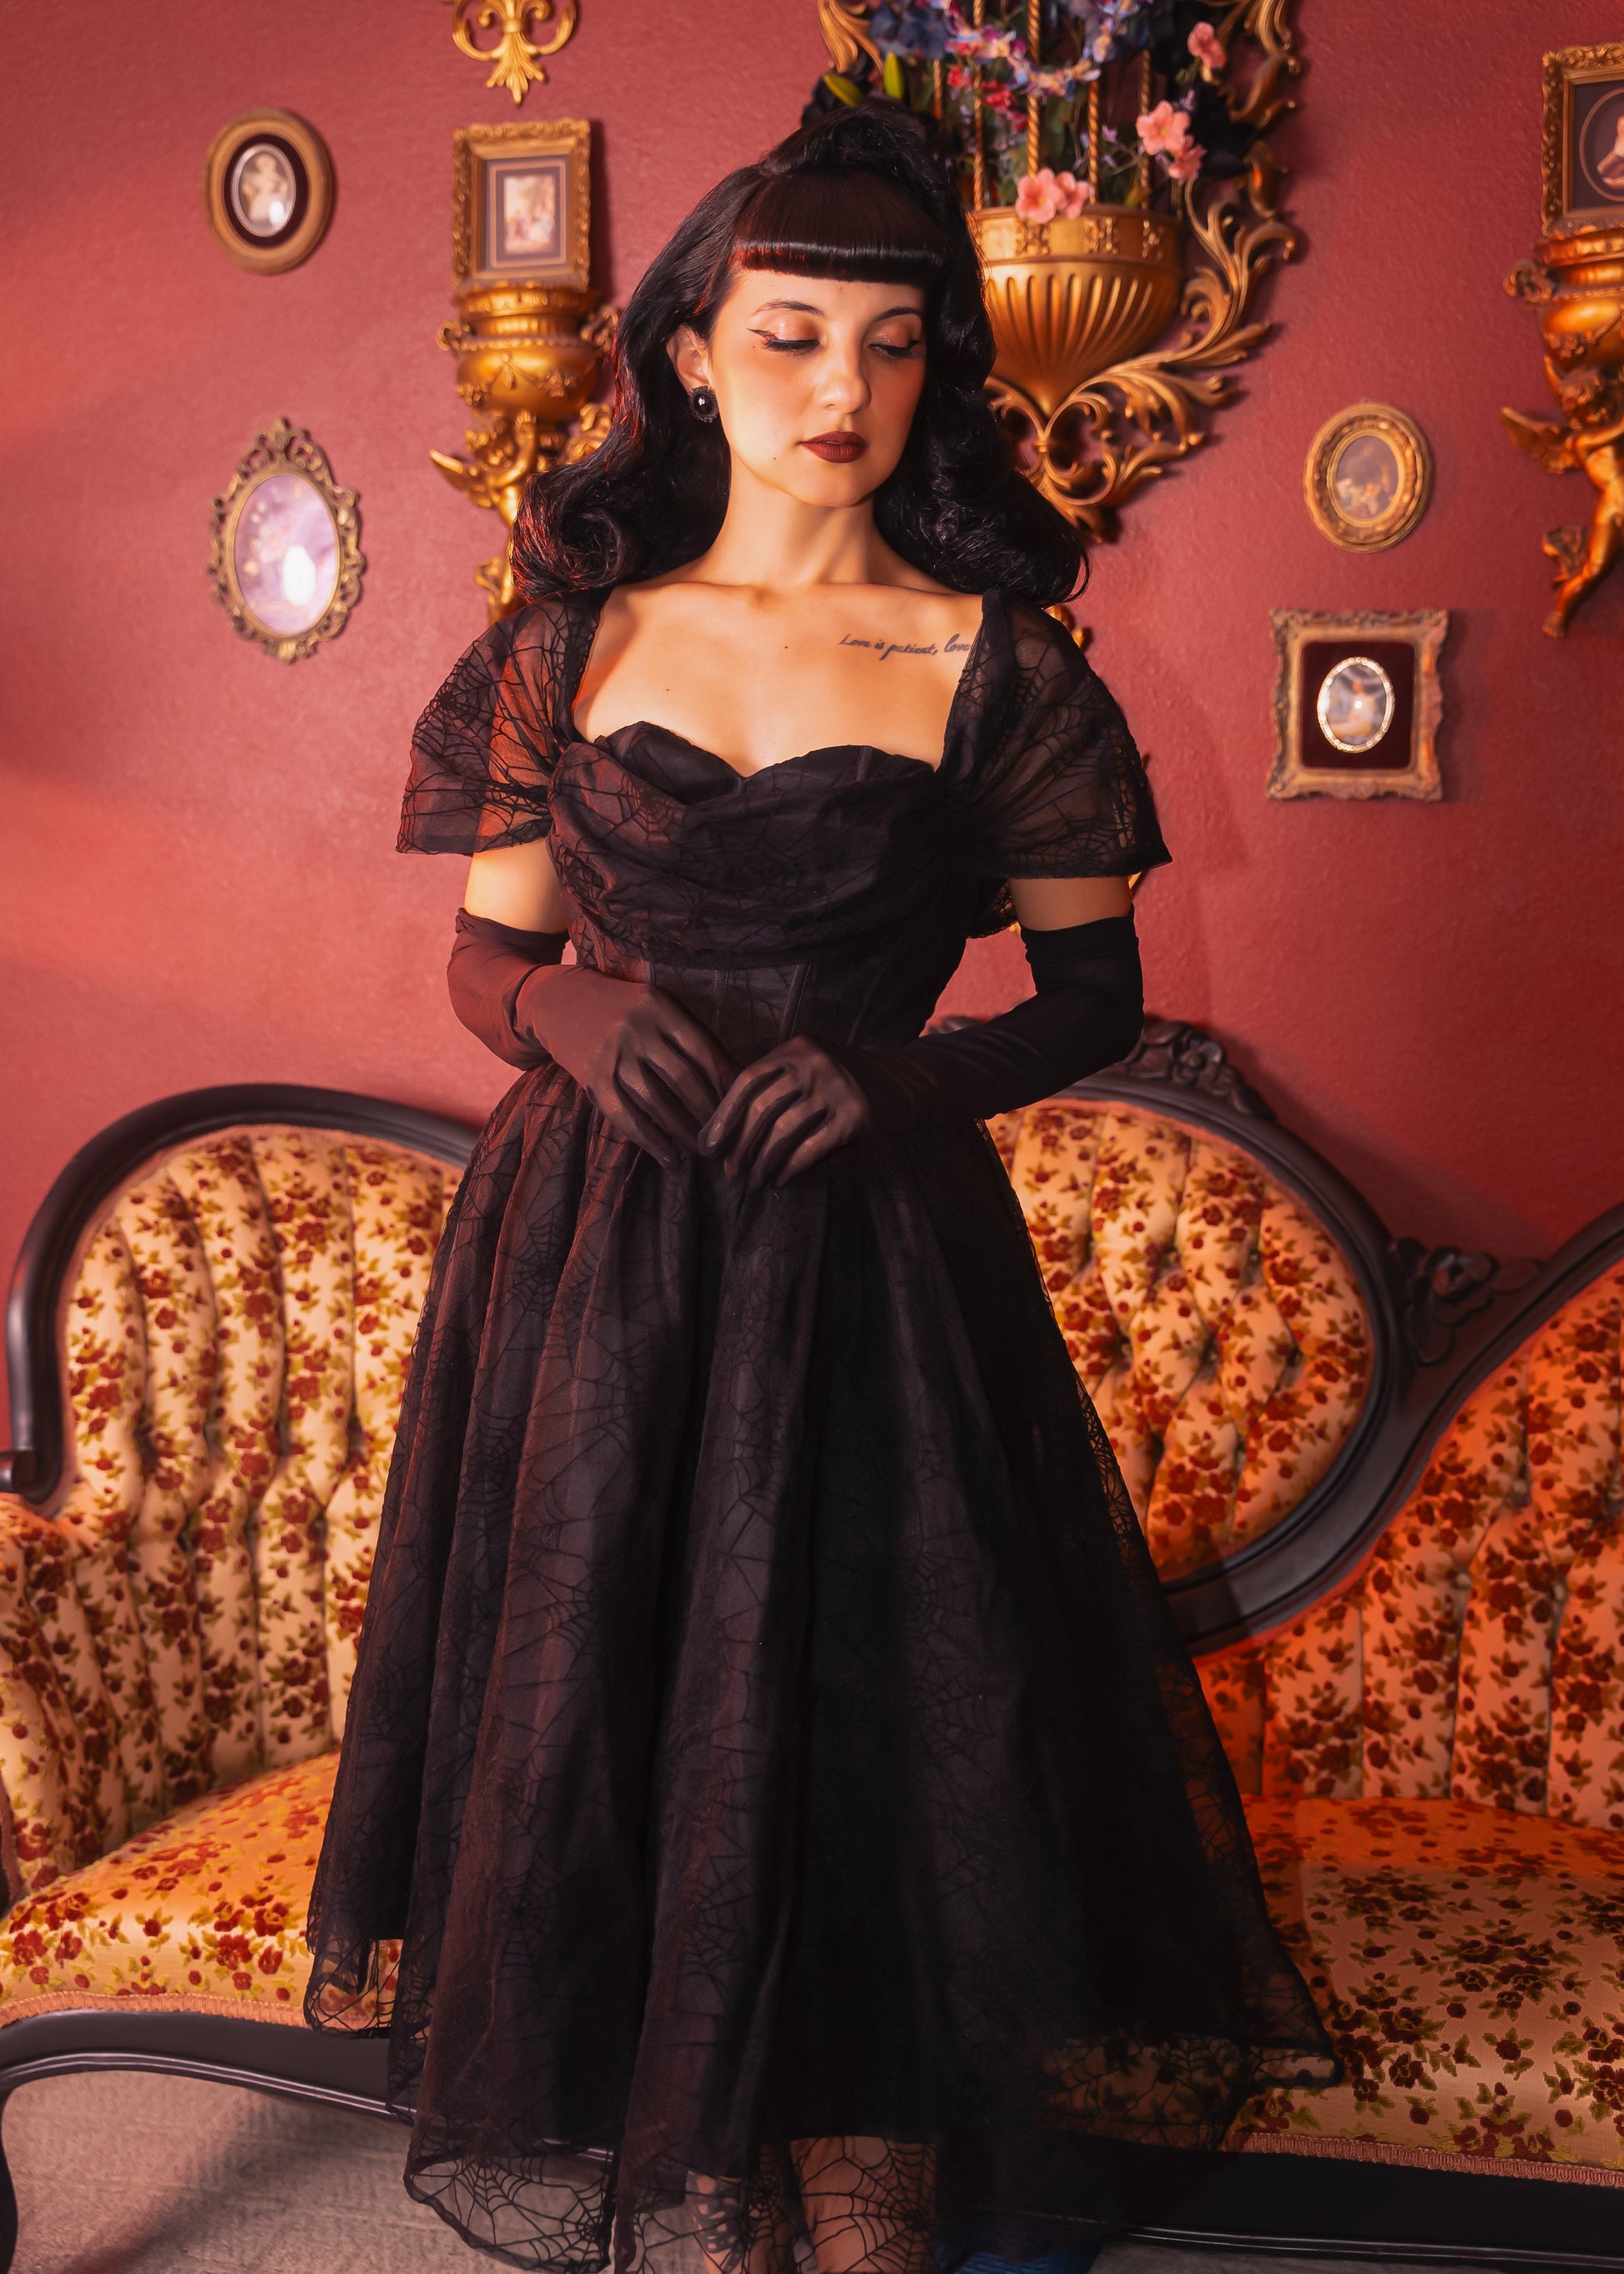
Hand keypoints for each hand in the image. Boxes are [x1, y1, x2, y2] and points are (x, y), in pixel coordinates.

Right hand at [519, 965, 734, 1167]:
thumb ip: (684, 1032)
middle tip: (723, 1136)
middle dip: (708, 1113)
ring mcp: (612, 1055)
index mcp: (659, 1007)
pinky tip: (669, 1157)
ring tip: (701, 1150)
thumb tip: (728, 1078)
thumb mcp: (653, 1004)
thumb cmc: (619, 1006)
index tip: (739, 1106)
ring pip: (656, 1102)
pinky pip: (625, 1116)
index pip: (702, 1050)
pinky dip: (650, 1140)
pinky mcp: (592, 1078)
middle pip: (683, 1079)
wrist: (557, 1000)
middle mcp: (636, 1030)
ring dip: (683, 1132)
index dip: (724, 1082)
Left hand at [697, 1037, 872, 1189]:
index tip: (708, 1144)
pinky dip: (791, 1168)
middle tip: (728, 1170)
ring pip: (784, 1132)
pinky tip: (780, 1180)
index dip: (724, 1114)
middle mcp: (814, 1062)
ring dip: (763, 1162)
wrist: (905, 1082)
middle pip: (762, 1108)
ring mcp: (836, 1087)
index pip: (748, 1079)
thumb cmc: (845, 1081)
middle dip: (740, 1144)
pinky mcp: (856, 1115)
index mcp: (796, 1047)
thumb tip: (727, 1132)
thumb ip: (775, 1087)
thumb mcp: (811, 1068)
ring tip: (752, 1181)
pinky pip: (811, 1148)